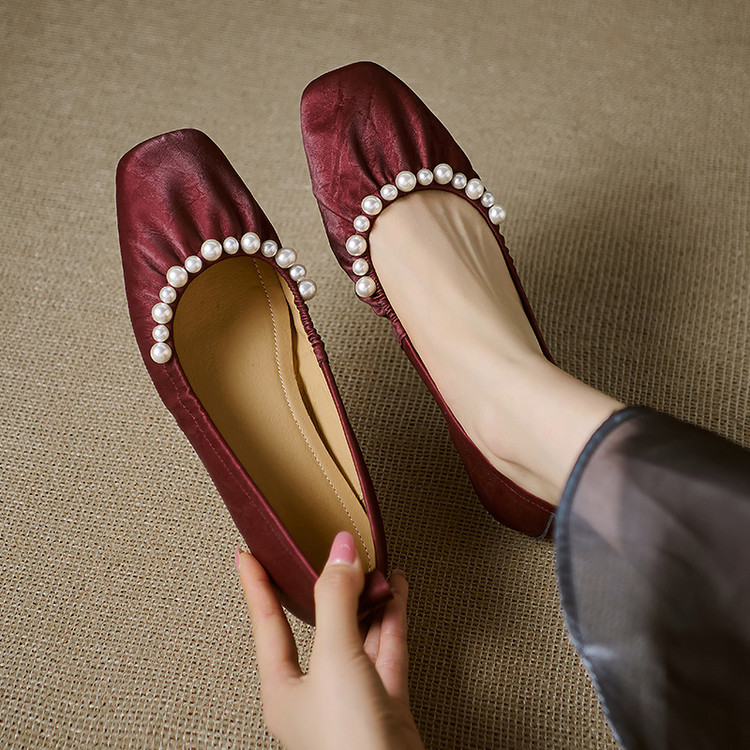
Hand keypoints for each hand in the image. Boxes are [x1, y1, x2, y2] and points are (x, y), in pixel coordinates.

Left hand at [235, 531, 424, 749]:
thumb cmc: (348, 743)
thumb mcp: (334, 658)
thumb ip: (336, 600)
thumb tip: (340, 552)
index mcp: (284, 687)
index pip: (266, 623)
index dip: (256, 585)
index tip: (249, 554)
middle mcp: (316, 690)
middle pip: (318, 623)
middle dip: (327, 585)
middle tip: (327, 549)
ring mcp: (352, 695)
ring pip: (357, 632)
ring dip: (367, 596)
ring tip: (372, 561)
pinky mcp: (385, 700)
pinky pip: (387, 647)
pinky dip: (392, 617)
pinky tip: (396, 592)